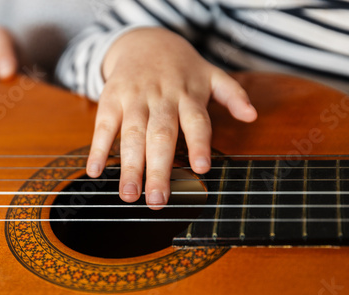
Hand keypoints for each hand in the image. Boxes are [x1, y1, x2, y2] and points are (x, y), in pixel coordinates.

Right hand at [86, 28, 256, 208]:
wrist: (145, 40)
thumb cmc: (181, 66)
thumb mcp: (211, 74)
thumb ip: (232, 94)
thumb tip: (252, 116)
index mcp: (188, 95)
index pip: (196, 122)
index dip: (199, 144)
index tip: (201, 169)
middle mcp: (161, 98)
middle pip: (161, 136)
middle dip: (158, 169)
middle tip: (157, 200)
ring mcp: (134, 99)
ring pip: (132, 135)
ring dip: (130, 166)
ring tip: (129, 195)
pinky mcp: (111, 99)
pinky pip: (104, 126)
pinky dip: (99, 148)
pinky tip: (95, 171)